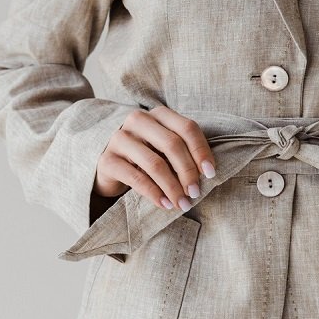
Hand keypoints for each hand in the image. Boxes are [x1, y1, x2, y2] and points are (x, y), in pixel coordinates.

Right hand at [93, 105, 216, 210]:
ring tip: (182, 203)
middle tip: (195, 193)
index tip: (211, 174)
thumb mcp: (166, 150)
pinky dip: (154, 194)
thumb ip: (184, 152)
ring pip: (155, 163)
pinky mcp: (108, 160)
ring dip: (173, 187)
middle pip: (172, 144)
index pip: (187, 128)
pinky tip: (165, 204)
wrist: (111, 168)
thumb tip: (208, 173)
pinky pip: (136, 178)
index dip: (201, 151)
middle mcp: (138, 121)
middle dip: (188, 172)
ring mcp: (120, 139)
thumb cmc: (147, 157)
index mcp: (158, 114)